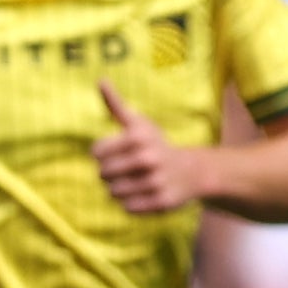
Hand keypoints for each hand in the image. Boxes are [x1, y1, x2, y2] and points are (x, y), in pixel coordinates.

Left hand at [90, 81, 214, 216]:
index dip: (102, 155)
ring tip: (132, 182)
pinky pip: (128, 208)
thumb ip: (116, 105)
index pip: (96, 153)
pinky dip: (130, 203)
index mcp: (138, 137)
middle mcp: (148, 158)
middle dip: (108, 174)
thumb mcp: (138, 123)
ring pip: (113, 193)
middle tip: (124, 170)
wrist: (191, 172)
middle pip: (103, 174)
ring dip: (118, 190)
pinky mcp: (161, 202)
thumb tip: (100, 80)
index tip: (115, 153)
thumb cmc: (156, 145)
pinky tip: (142, 193)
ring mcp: (156, 181)